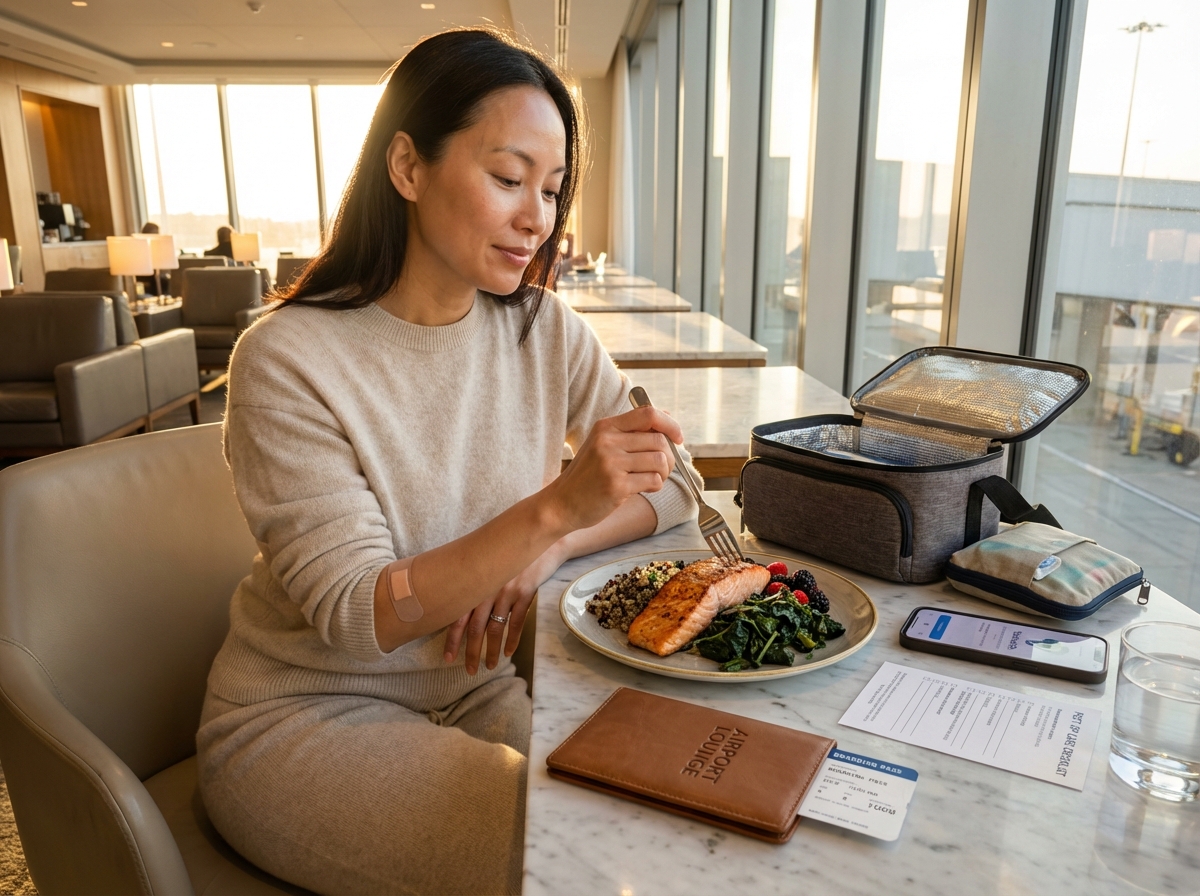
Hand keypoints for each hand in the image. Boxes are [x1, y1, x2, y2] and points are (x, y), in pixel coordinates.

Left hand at [443, 540, 566, 674]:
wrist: (538, 537)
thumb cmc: (510, 551)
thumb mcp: (489, 564)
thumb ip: (476, 581)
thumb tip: (459, 600)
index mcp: (473, 581)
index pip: (456, 615)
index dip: (451, 639)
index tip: (447, 658)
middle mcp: (486, 587)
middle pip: (474, 626)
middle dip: (470, 651)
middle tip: (467, 670)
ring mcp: (506, 590)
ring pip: (495, 627)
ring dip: (492, 650)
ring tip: (490, 666)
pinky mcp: (525, 591)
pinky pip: (517, 621)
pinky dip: (513, 639)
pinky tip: (510, 652)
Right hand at [550, 406, 681, 531]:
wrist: (561, 503)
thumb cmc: (588, 475)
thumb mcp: (603, 445)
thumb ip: (631, 432)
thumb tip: (667, 419)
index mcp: (606, 427)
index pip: (648, 414)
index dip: (670, 424)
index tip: (677, 437)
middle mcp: (608, 441)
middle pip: (659, 440)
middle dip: (670, 456)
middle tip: (662, 468)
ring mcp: (611, 463)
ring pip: (660, 461)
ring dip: (664, 473)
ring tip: (650, 478)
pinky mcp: (616, 486)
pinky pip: (653, 481)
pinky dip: (654, 486)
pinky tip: (642, 488)